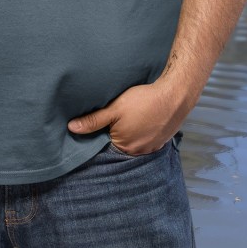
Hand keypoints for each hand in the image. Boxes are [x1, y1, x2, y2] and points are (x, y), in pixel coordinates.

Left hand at [67, 80, 181, 155]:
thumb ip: (93, 120)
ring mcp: (152, 147)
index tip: (103, 122)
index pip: (106, 144)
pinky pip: (148, 139)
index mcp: (124, 146)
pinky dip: (144, 131)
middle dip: (117, 133)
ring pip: (135, 141)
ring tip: (132, 118)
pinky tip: (144, 120)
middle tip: (119, 117)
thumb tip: (72, 128)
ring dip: (132, 132)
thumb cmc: (143, 101)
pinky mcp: (162, 140)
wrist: (175, 95)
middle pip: (121, 143)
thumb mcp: (114, 109)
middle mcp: (138, 152)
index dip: (102, 132)